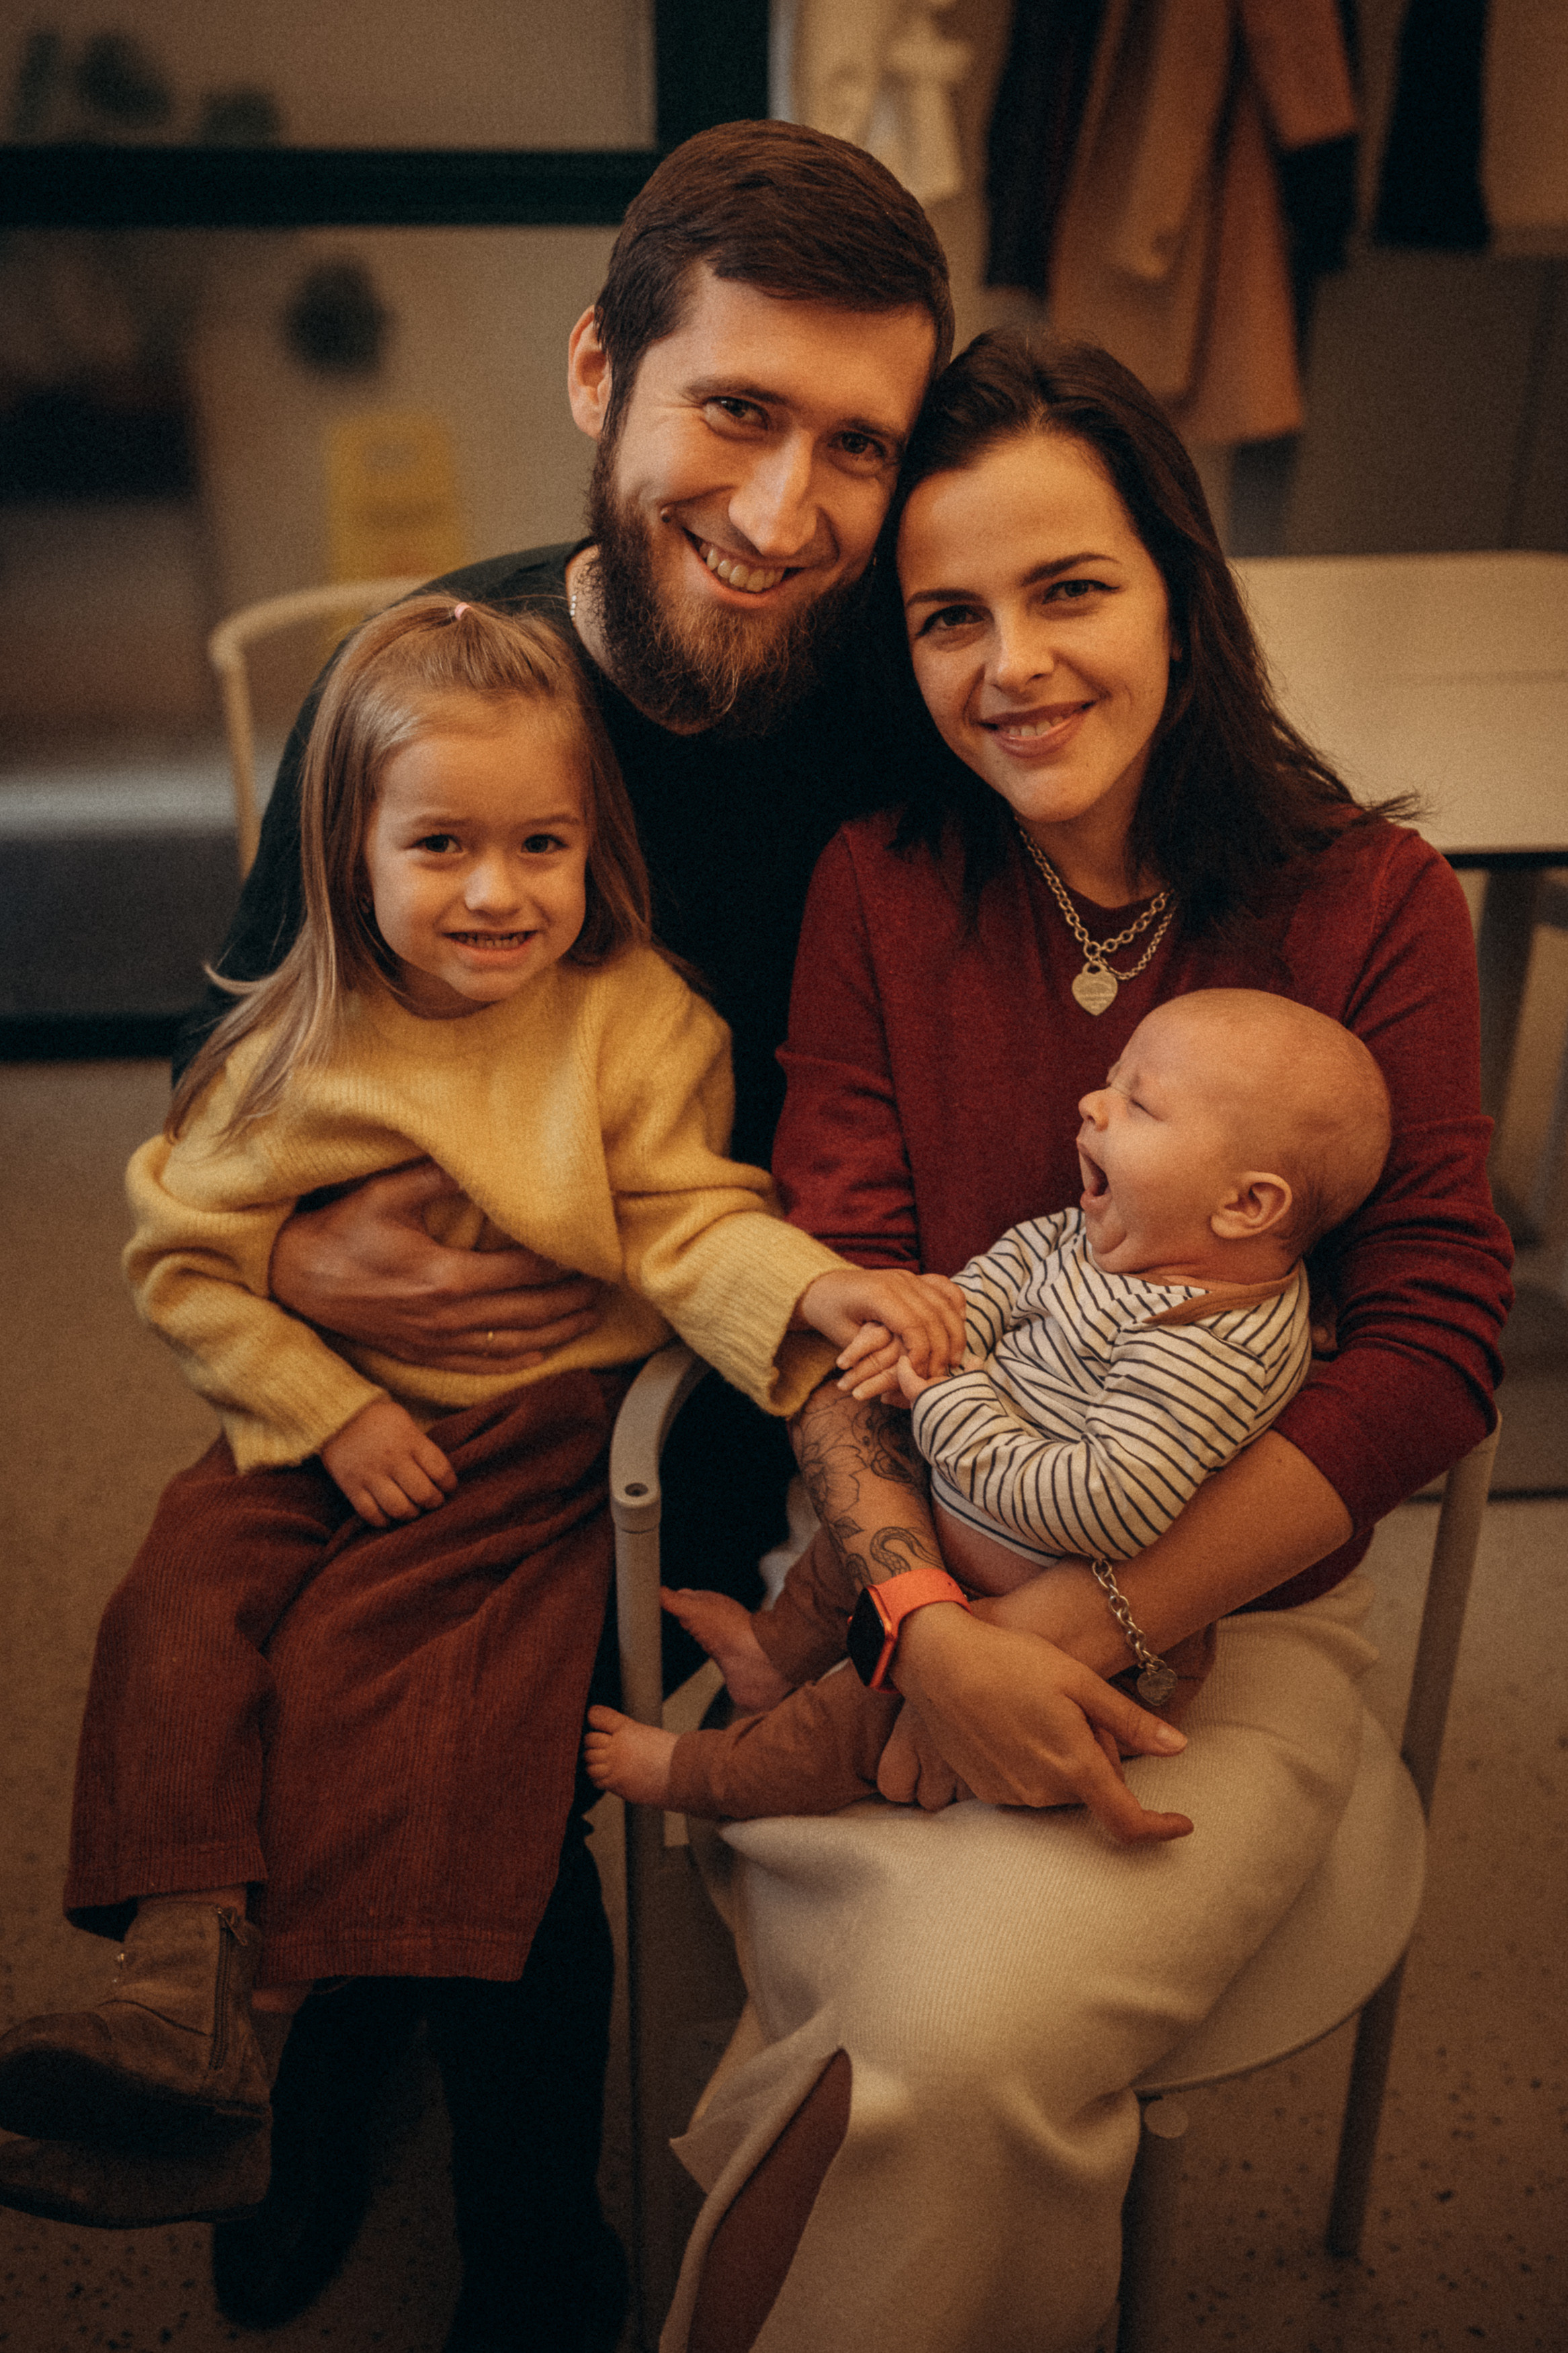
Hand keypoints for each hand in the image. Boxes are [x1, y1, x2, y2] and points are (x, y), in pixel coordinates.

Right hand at [270, 1160, 601, 1371]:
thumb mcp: (386, 1193)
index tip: (593, 1252)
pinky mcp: (422, 1355)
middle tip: (606, 1286)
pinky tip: (542, 1352)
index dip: (565, 1265)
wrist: (294, 1280)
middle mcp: (447, 1317)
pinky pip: (481, 1365)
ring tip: (590, 1316)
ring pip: (513, 1343)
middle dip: (572, 1299)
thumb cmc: (340, 1232)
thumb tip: (482, 1159)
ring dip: (557, 1330)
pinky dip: (517, 1359)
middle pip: (530, 1313)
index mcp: (446, 1277)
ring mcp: (436, 1342)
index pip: (525, 1274)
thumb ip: (438, 1178)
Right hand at [321, 1397, 457, 1526]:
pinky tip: (389, 1514)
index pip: (441, 1471)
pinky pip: (371, 1514)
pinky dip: (384, 1520)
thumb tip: (440, 1475)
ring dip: (411, 1514)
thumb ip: (421, 1446)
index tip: (447, 1486)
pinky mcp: (351, 1487)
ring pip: (399, 1509)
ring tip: (413, 1509)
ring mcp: (371, 1475)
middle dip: (434, 1502)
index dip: (449, 1484)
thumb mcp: (405, 1422)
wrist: (337, 1416)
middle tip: (432, 1500)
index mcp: (410, 1441)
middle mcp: (392, 1459)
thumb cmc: (378, 1419)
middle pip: (423, 1494)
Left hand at [799, 1267, 966, 1380]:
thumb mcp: (842, 1335)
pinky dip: (956, 1307)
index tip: (919, 1375)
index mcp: (879, 1294)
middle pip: (935, 1317)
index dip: (921, 1354)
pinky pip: (945, 1288)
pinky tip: (959, 1327)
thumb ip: (873, 1351)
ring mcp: (909, 1277)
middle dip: (941, 1350)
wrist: (821, 1285)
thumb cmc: (828, 1313)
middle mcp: (899, 1281)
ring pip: (945, 1303)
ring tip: (954, 1360)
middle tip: (940, 1376)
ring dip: (955, 1333)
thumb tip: (903, 1370)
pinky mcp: (914, 1278)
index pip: (914, 1326)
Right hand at [890, 1605, 1192, 1842]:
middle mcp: (1042, 1791)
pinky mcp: (983, 1789)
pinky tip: (1015, 1723)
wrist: (936, 1661)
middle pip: (1092, 1792)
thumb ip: (1130, 1721)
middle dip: (1098, 1761)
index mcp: (1073, 1765)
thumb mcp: (1079, 1680)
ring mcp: (1009, 1794)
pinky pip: (1027, 1786)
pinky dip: (1034, 1763)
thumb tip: (1179, 1748)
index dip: (1159, 1829)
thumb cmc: (1011, 1660)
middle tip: (1078, 1710)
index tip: (1182, 1824)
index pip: (1127, 1821)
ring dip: (1064, 1762)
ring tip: (1039, 1710)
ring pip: (1059, 1788)